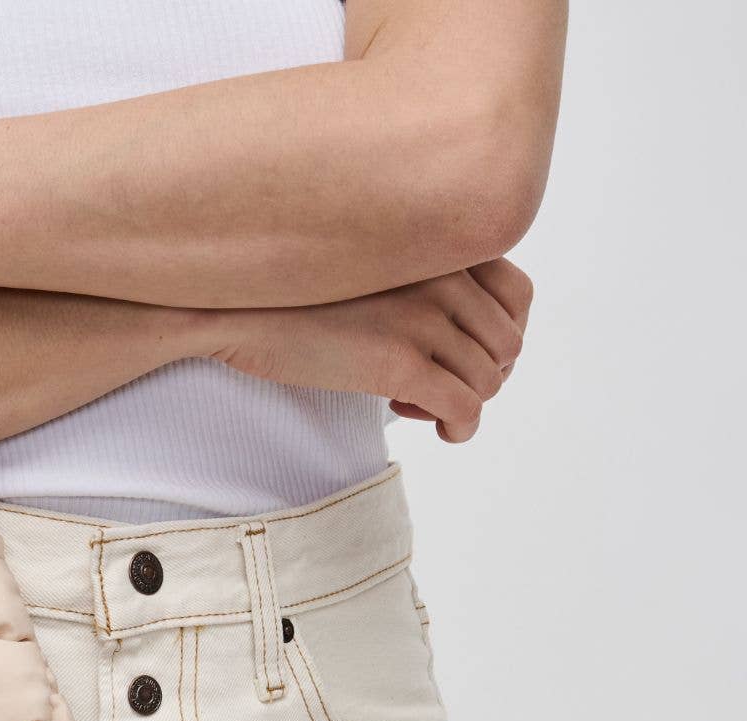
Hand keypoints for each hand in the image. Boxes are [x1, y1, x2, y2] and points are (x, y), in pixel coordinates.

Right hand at [205, 260, 532, 441]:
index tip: (463, 359)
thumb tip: (446, 333)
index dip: (500, 338)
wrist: (238, 310)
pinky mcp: (400, 362)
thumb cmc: (292, 299)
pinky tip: (439, 431)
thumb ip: (416, 284)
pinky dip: (461, 428)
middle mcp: (442, 278)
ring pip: (488, 380)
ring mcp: (424, 319)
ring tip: (420, 407)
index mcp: (439, 251)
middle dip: (479, 377)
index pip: (519, 295)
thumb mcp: (368, 271)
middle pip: (507, 346)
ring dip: (463, 404)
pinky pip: (465, 407)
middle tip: (434, 390)